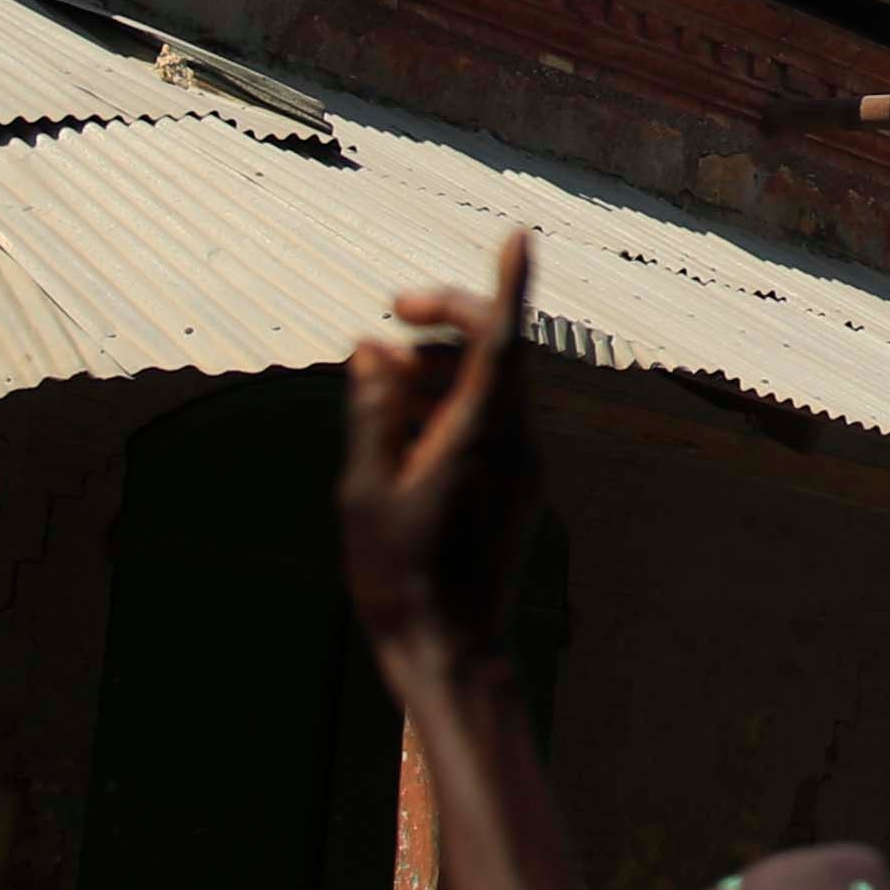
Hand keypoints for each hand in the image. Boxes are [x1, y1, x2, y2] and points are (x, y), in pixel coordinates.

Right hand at [341, 230, 541, 670]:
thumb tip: (371, 348)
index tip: (515, 235)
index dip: (506, 282)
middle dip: (442, 326)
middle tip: (387, 318)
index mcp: (482, 436)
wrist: (452, 654)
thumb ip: (372, 410)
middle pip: (494, 352)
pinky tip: (401, 434)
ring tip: (379, 392)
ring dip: (439, 369)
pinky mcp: (519, 486)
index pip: (502, 338)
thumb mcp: (365, 488)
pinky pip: (493, 421)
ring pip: (492, 386)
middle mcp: (518, 443)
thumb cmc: (400, 577)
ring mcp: (525, 466)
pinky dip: (450, 407)